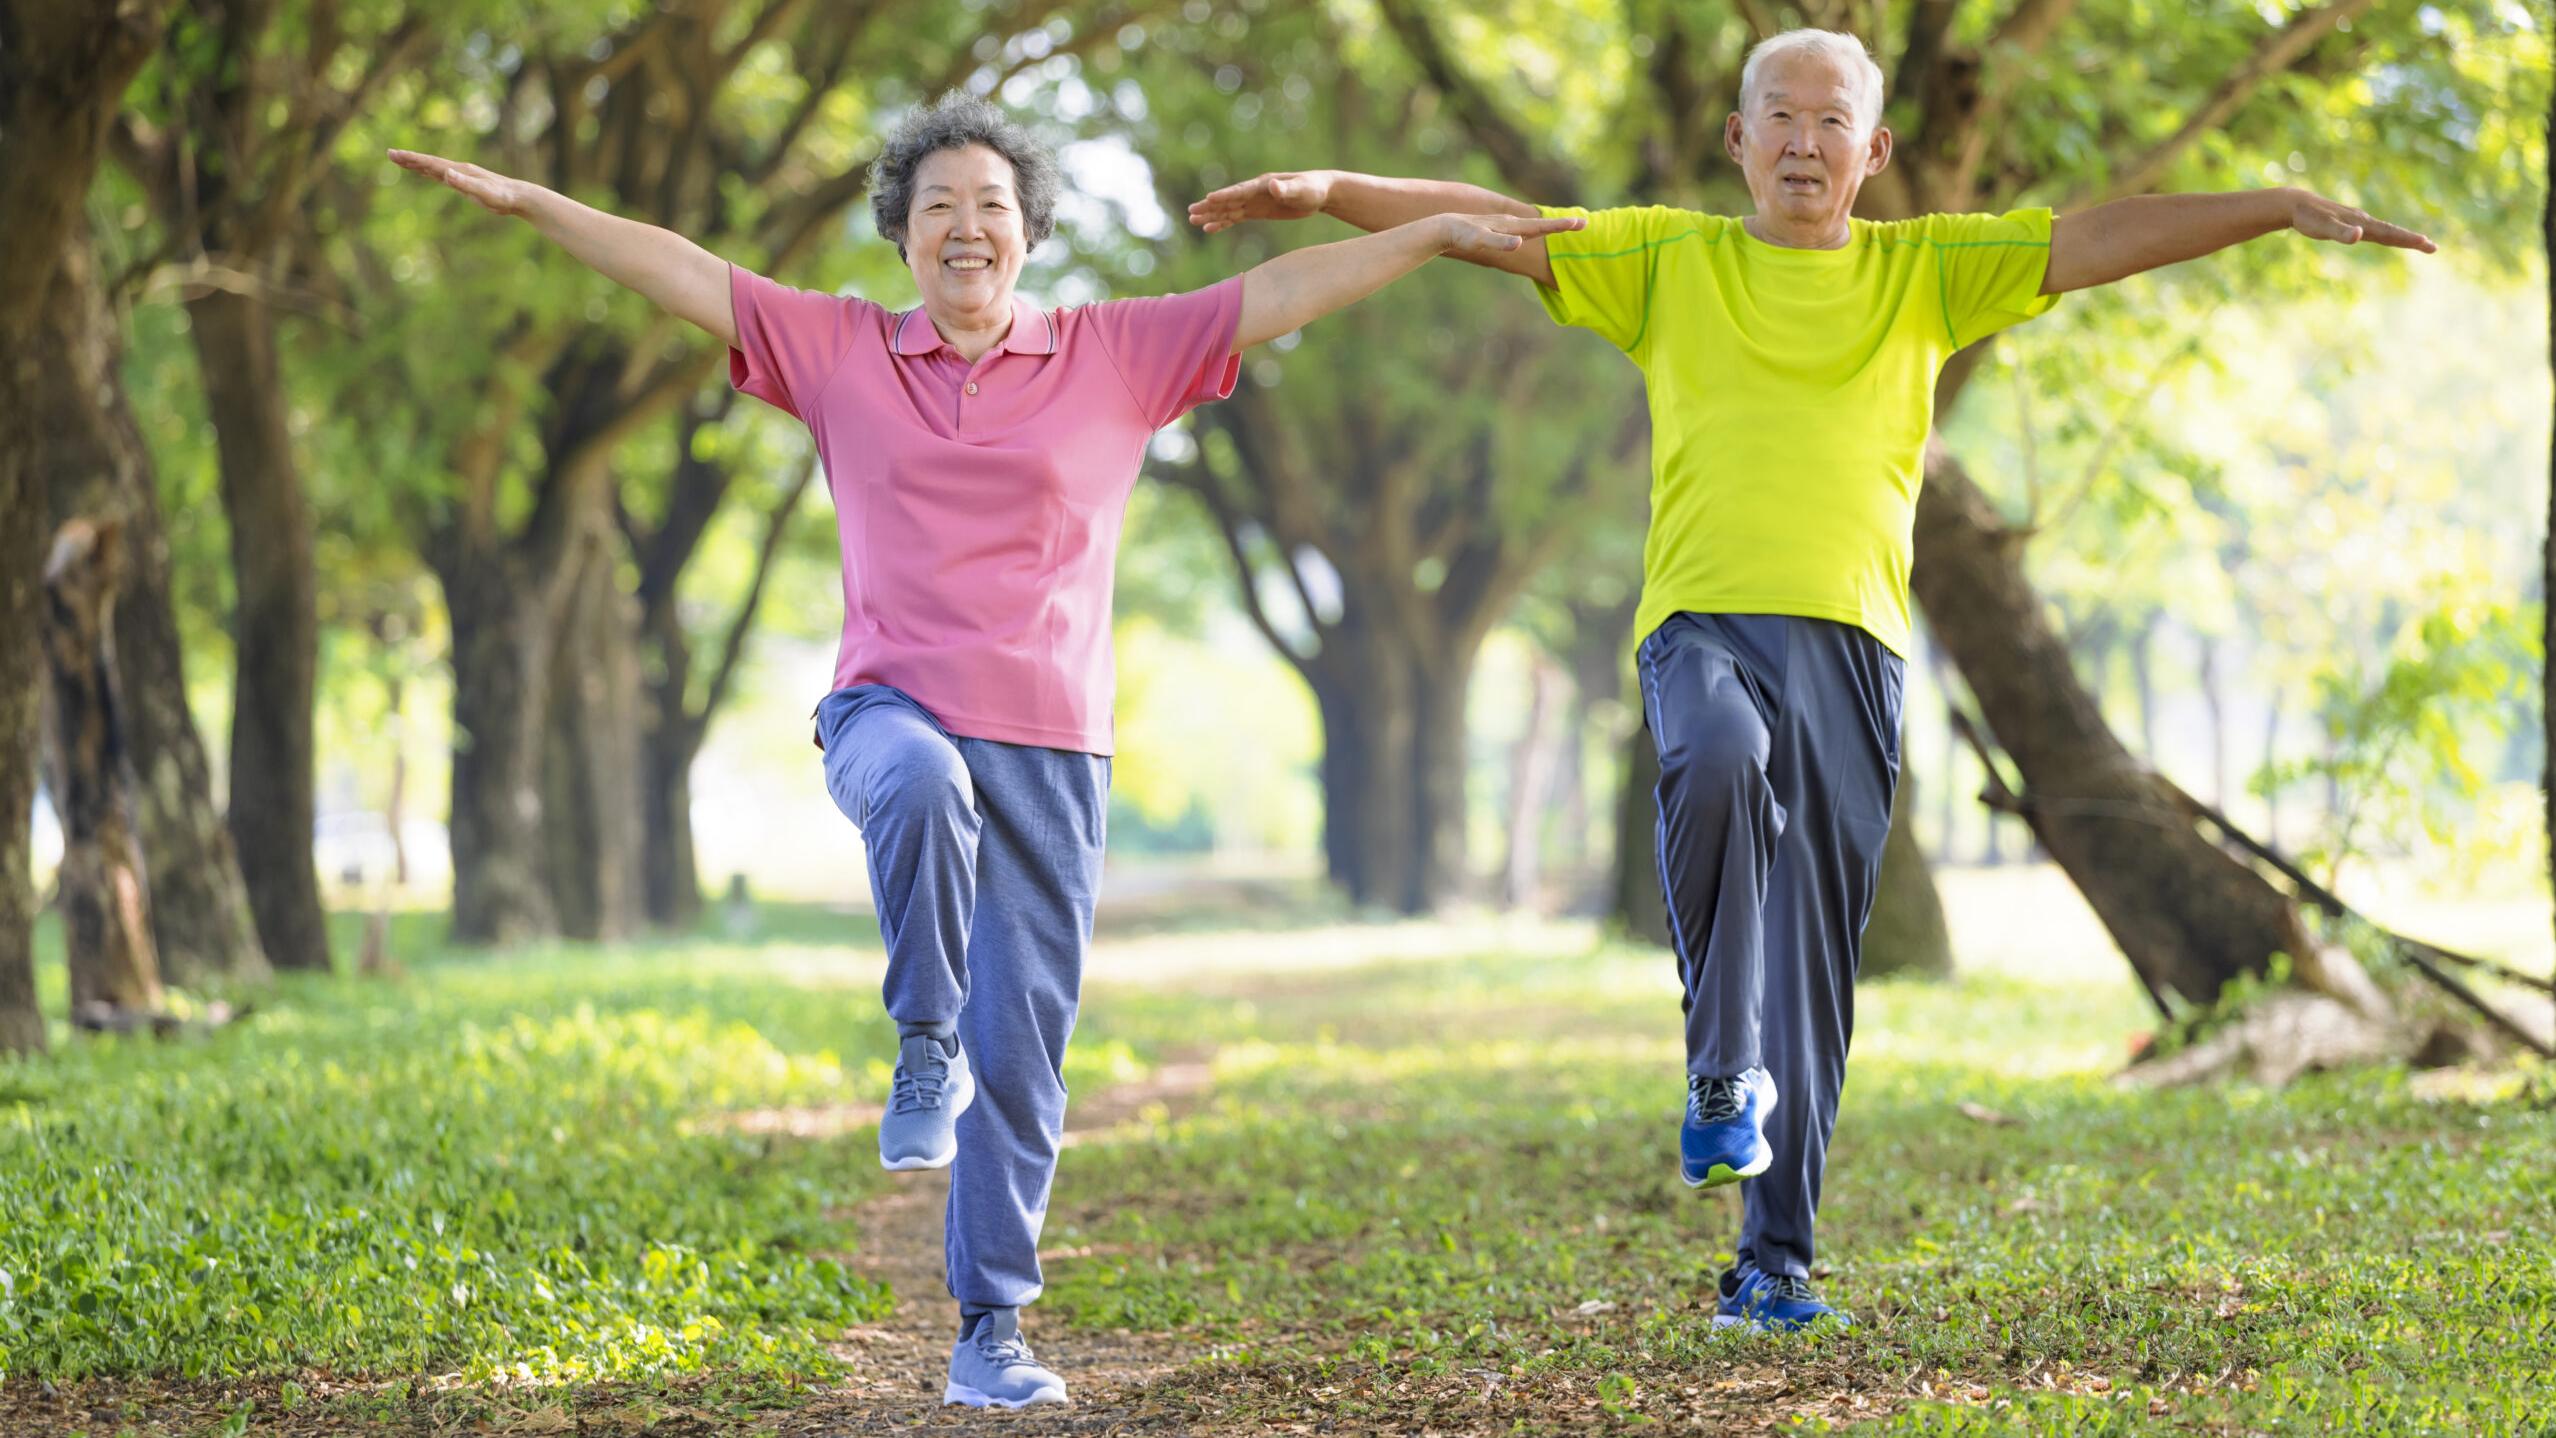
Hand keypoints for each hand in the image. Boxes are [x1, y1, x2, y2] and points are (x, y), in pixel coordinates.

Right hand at [388, 148, 539, 218]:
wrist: (519, 197)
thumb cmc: (503, 197)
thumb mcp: (483, 193)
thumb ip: (465, 184)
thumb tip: (446, 173)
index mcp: (460, 171)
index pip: (431, 163)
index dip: (413, 159)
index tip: (395, 154)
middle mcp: (459, 170)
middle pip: (429, 162)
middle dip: (410, 159)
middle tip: (390, 154)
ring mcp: (462, 175)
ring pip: (435, 168)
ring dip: (418, 164)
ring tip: (401, 160)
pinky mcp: (466, 183)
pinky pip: (443, 176)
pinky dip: (431, 172)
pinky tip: (426, 172)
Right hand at [1188, 171, 1334, 232]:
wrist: (1320, 192)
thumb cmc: (1313, 188)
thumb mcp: (1302, 189)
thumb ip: (1287, 188)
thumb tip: (1272, 185)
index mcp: (1263, 185)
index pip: (1240, 191)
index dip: (1225, 196)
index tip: (1208, 199)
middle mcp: (1255, 192)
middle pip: (1228, 200)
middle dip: (1210, 206)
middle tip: (1191, 212)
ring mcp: (1255, 202)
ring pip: (1229, 210)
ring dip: (1211, 215)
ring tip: (1193, 221)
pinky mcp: (1258, 211)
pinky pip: (1236, 217)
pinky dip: (1223, 223)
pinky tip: (1211, 229)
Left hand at [1434, 211, 1583, 257]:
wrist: (1444, 227)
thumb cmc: (1461, 235)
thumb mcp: (1479, 240)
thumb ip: (1499, 242)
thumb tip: (1520, 243)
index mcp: (1512, 226)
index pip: (1541, 226)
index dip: (1561, 226)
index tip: (1581, 222)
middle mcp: (1511, 223)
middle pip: (1541, 225)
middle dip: (1562, 226)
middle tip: (1584, 223)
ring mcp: (1504, 226)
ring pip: (1532, 226)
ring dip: (1549, 228)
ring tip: (1566, 227)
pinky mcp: (1496, 230)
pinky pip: (1519, 231)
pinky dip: (1532, 232)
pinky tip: (1533, 236)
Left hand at [2286, 188, 2435, 252]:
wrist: (2295, 204)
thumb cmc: (2308, 218)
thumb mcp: (2323, 227)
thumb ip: (2340, 233)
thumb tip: (2359, 235)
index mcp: (2361, 223)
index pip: (2389, 233)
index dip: (2408, 239)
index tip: (2428, 244)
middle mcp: (2363, 220)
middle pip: (2391, 231)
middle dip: (2412, 239)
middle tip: (2433, 247)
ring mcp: (2357, 220)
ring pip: (2384, 230)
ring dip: (2402, 237)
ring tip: (2419, 242)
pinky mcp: (2348, 222)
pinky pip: (2372, 229)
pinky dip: (2385, 234)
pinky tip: (2386, 236)